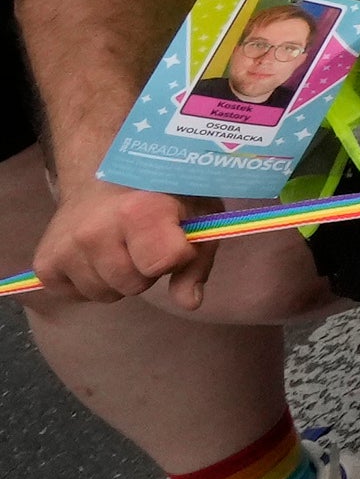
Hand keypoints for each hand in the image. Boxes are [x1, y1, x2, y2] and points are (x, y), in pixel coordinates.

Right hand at [32, 168, 209, 307]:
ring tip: (120, 246)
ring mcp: (65, 248)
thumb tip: (190, 302)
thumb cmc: (158, 194)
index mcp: (137, 210)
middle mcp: (94, 231)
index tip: (176, 238)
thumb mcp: (194, 214)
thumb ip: (196, 260)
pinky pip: (78, 296)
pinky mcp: (44, 263)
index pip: (162, 261)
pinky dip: (90, 282)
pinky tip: (96, 255)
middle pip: (133, 284)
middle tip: (144, 242)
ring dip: (117, 279)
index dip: (177, 256)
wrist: (103, 176)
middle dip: (145, 270)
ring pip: (104, 294)